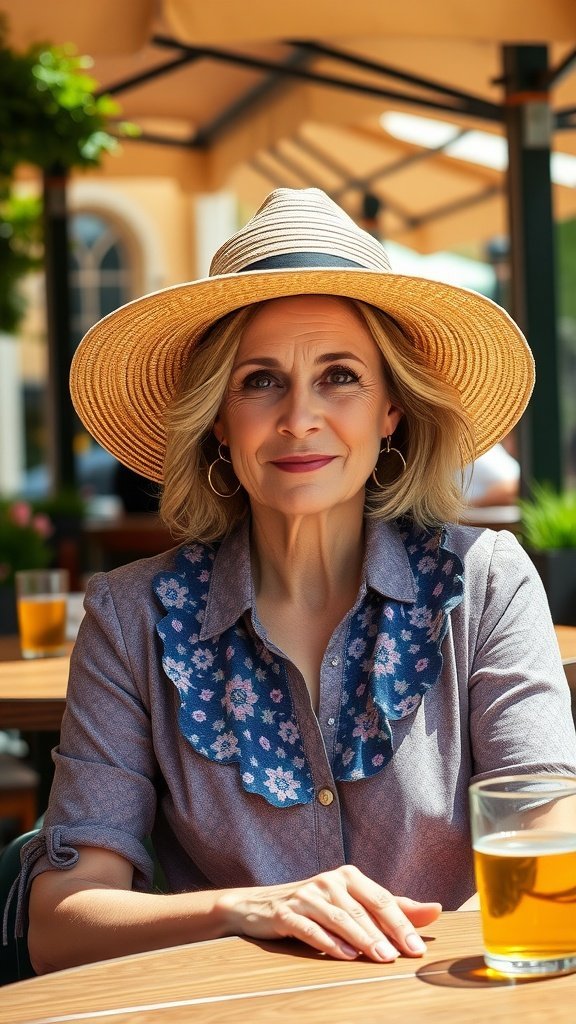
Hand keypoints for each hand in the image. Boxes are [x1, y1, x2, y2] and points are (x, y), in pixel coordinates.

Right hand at [217, 865, 440, 961]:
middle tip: (401, 955)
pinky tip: (344, 955)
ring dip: (361, 938)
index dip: (401, 922)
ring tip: (380, 957)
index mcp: (349, 876)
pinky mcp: (286, 912)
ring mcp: (307, 895)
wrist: (259, 906)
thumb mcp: (353, 903)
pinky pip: (310, 927)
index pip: (381, 898)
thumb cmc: (316, 906)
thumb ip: (393, 908)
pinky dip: (328, 942)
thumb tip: (435, 910)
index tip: (418, 948)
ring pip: (340, 918)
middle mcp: (329, 881)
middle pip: (362, 908)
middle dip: (384, 932)